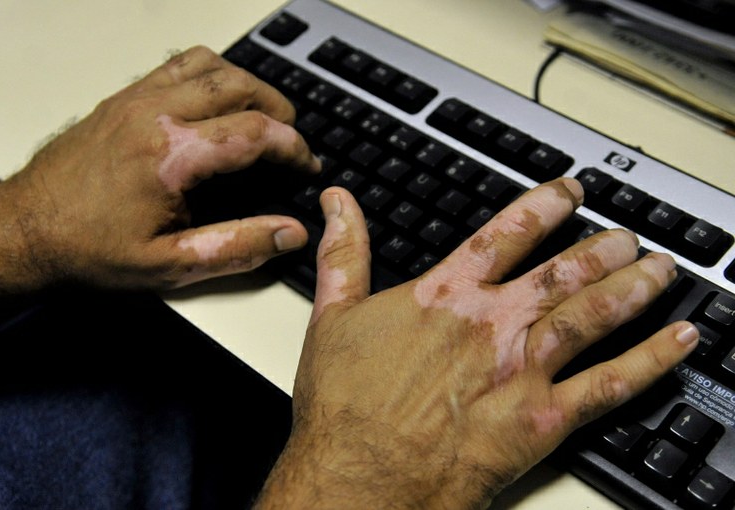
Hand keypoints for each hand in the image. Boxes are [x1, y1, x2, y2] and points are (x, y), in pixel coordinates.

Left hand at [0, 46, 318, 297]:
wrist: (28, 229)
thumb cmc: (89, 248)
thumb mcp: (169, 265)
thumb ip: (236, 247)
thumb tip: (288, 234)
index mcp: (170, 157)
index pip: (254, 133)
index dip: (292, 148)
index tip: (305, 165)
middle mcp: (154, 116)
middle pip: (239, 86)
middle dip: (278, 110)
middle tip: (291, 140)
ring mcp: (136, 100)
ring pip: (211, 65)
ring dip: (247, 85)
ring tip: (262, 116)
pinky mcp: (123, 98)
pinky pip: (178, 64)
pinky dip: (211, 74)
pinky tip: (218, 101)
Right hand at [257, 179, 698, 508]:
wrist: (361, 476)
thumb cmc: (346, 406)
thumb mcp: (333, 316)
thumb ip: (342, 254)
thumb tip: (336, 205)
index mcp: (446, 295)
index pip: (508, 234)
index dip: (545, 206)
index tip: (570, 193)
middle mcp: (492, 324)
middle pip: (564, 272)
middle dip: (603, 249)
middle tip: (627, 238)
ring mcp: (522, 370)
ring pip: (593, 315)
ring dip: (633, 289)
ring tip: (661, 271)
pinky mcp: (542, 419)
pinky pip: (610, 384)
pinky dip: (652, 360)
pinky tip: (677, 341)